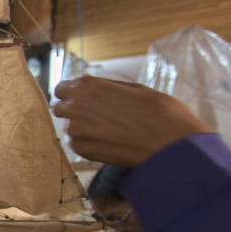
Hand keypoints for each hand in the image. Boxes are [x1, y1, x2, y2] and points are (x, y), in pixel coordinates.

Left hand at [52, 75, 213, 166]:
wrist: (170, 142)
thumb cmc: (158, 110)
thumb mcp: (131, 88)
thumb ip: (103, 86)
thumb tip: (85, 80)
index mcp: (87, 86)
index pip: (62, 89)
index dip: (73, 93)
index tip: (84, 99)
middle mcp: (76, 106)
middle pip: (60, 108)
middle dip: (73, 110)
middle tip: (97, 116)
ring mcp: (77, 130)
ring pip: (69, 127)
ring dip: (83, 128)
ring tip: (111, 130)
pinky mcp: (83, 150)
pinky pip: (77, 144)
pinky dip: (88, 143)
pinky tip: (110, 141)